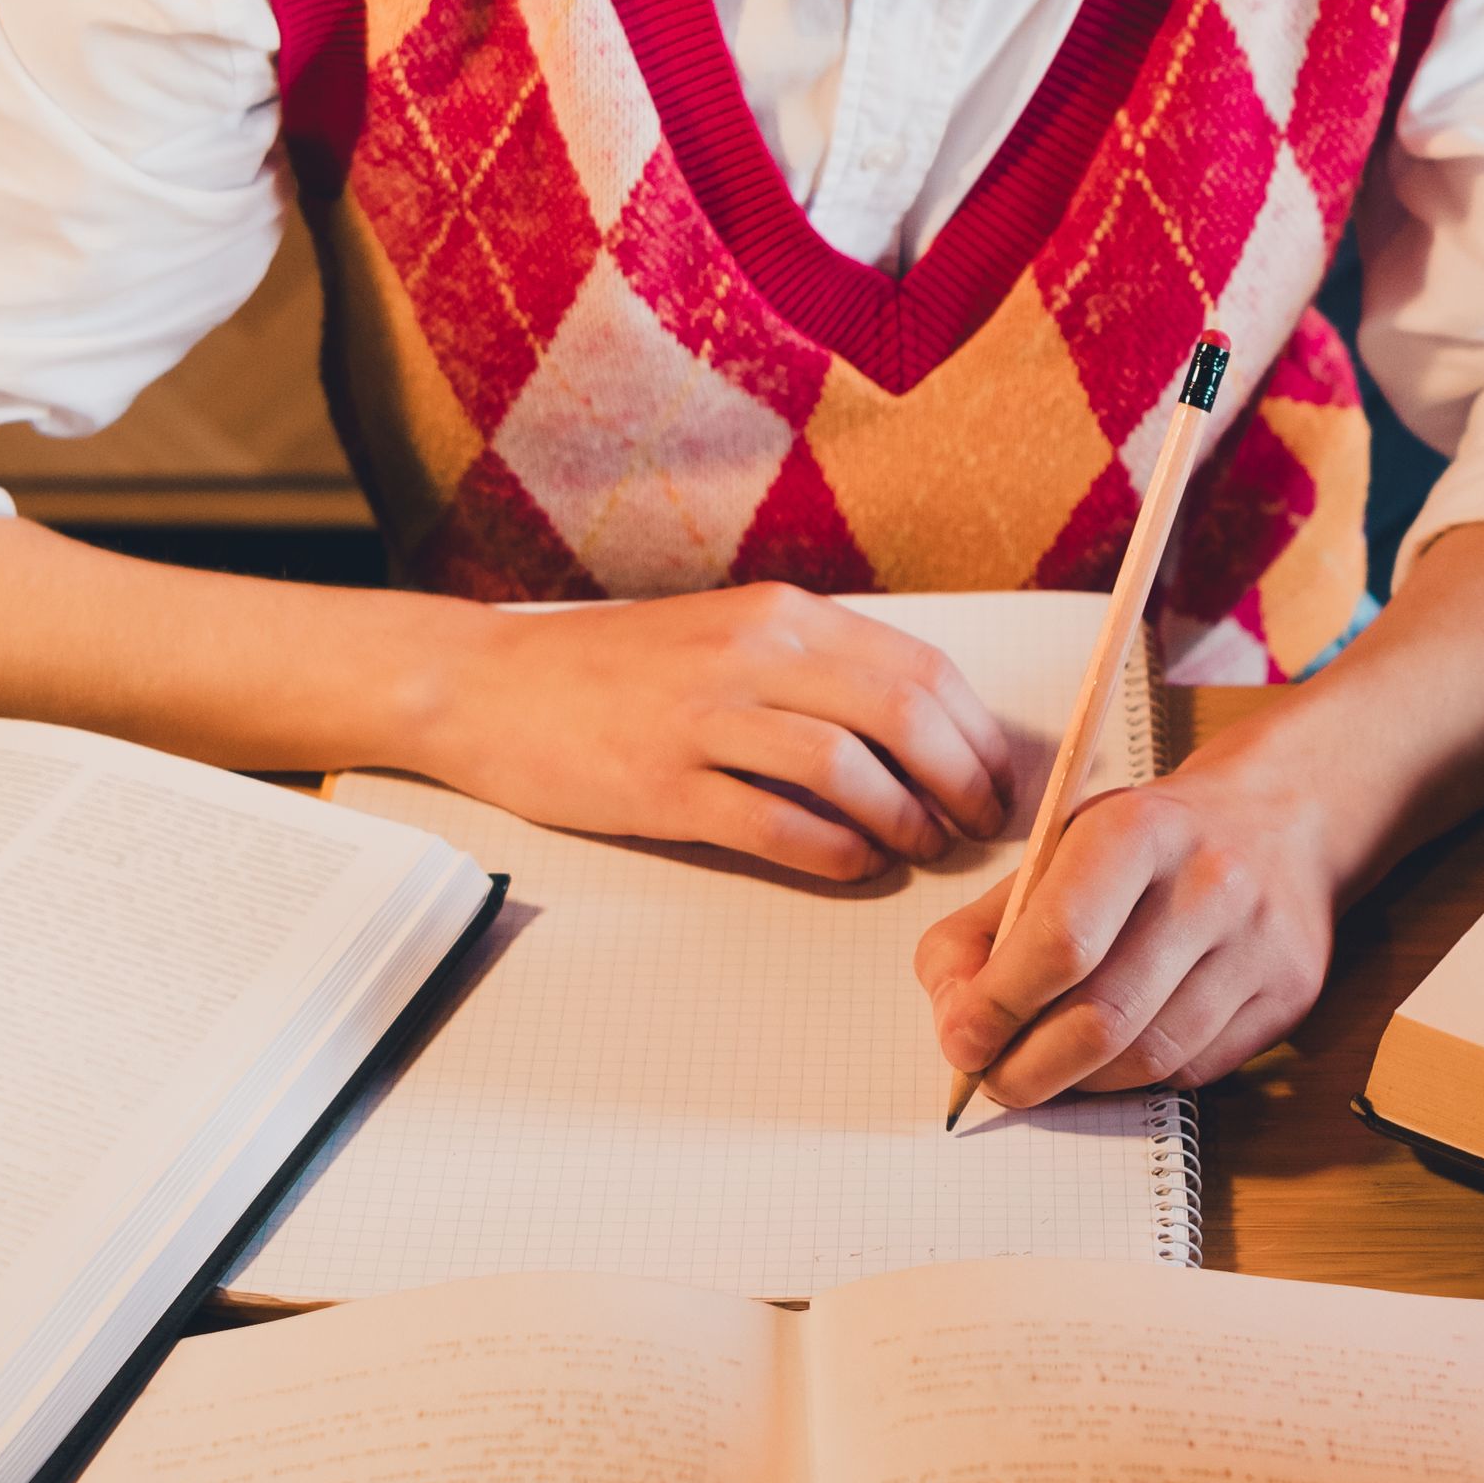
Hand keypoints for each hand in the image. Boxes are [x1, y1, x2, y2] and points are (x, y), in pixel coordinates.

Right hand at [399, 585, 1017, 879]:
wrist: (490, 685)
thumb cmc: (613, 671)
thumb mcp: (727, 636)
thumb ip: (813, 669)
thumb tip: (916, 726)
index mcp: (779, 616)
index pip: (920, 668)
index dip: (976, 733)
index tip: (993, 777)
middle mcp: (751, 654)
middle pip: (902, 716)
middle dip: (959, 781)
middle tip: (975, 826)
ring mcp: (704, 719)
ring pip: (849, 770)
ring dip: (904, 822)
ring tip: (919, 849)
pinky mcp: (663, 785)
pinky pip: (776, 824)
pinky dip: (832, 853)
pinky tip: (852, 866)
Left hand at [923, 741, 1347, 1104]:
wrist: (1278, 820)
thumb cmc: (1146, 843)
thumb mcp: (1055, 851)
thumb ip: (983, 929)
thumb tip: (956, 1020)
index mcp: (1137, 829)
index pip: (1061, 939)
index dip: (999, 1005)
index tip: (961, 1040)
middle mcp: (1210, 882)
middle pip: (1105, 1016)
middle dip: (1030, 1066)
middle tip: (995, 1078)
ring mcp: (1260, 942)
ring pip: (1150, 1056)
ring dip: (1080, 1082)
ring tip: (1048, 1070)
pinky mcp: (1290, 994)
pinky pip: (1194, 1070)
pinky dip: (1137, 1078)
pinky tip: (1113, 1056)